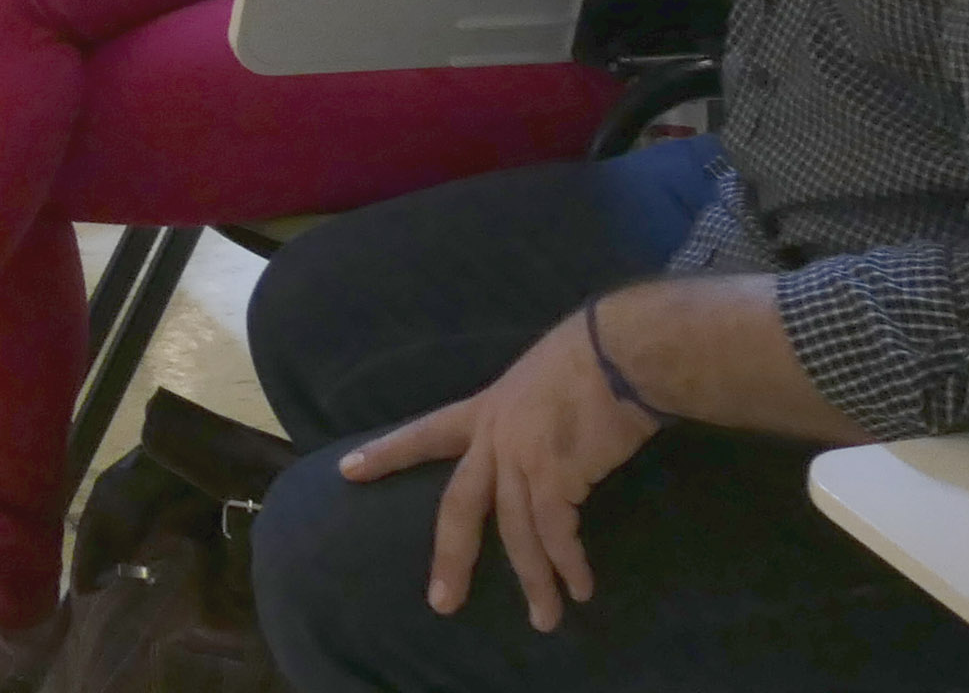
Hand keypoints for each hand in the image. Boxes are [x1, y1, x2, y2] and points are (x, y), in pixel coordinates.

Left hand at [341, 312, 659, 630]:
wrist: (621, 350)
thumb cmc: (591, 357)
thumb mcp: (538, 380)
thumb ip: (526, 416)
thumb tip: (540, 439)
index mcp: (485, 409)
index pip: (425, 433)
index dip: (388, 453)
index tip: (347, 471)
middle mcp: (494, 435)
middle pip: (459, 505)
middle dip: (450, 557)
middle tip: (441, 603)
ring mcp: (521, 455)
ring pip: (515, 531)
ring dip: (534, 581)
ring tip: (544, 619)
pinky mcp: (555, 472)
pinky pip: (555, 532)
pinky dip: (567, 564)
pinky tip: (578, 587)